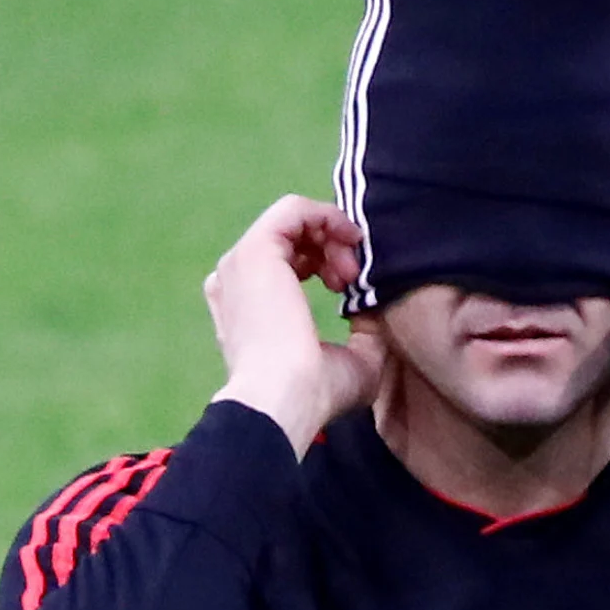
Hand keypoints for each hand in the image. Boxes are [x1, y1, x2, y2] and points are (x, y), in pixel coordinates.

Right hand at [207, 195, 384, 458]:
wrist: (284, 400)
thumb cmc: (314, 393)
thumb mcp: (355, 362)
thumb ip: (363, 332)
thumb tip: (373, 308)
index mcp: (246, 307)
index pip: (285, 264)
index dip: (324, 264)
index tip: (351, 286)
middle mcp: (236, 281)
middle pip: (290, 239)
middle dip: (331, 248)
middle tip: (354, 277)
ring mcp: (241, 263)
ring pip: (293, 221)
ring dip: (332, 235)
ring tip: (352, 271)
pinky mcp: (255, 249)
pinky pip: (293, 209)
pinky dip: (327, 217)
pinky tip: (349, 240)